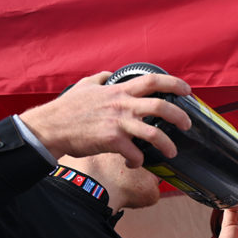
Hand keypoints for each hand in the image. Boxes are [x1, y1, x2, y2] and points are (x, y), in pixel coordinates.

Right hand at [19, 71, 192, 166]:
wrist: (50, 128)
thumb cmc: (66, 109)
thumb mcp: (84, 86)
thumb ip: (100, 79)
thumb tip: (108, 74)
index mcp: (118, 91)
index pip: (152, 81)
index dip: (173, 84)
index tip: (187, 91)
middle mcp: (121, 105)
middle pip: (160, 106)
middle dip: (179, 116)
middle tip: (187, 125)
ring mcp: (118, 123)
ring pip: (154, 133)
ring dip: (167, 145)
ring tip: (172, 152)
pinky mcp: (112, 141)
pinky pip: (135, 154)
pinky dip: (138, 161)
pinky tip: (135, 163)